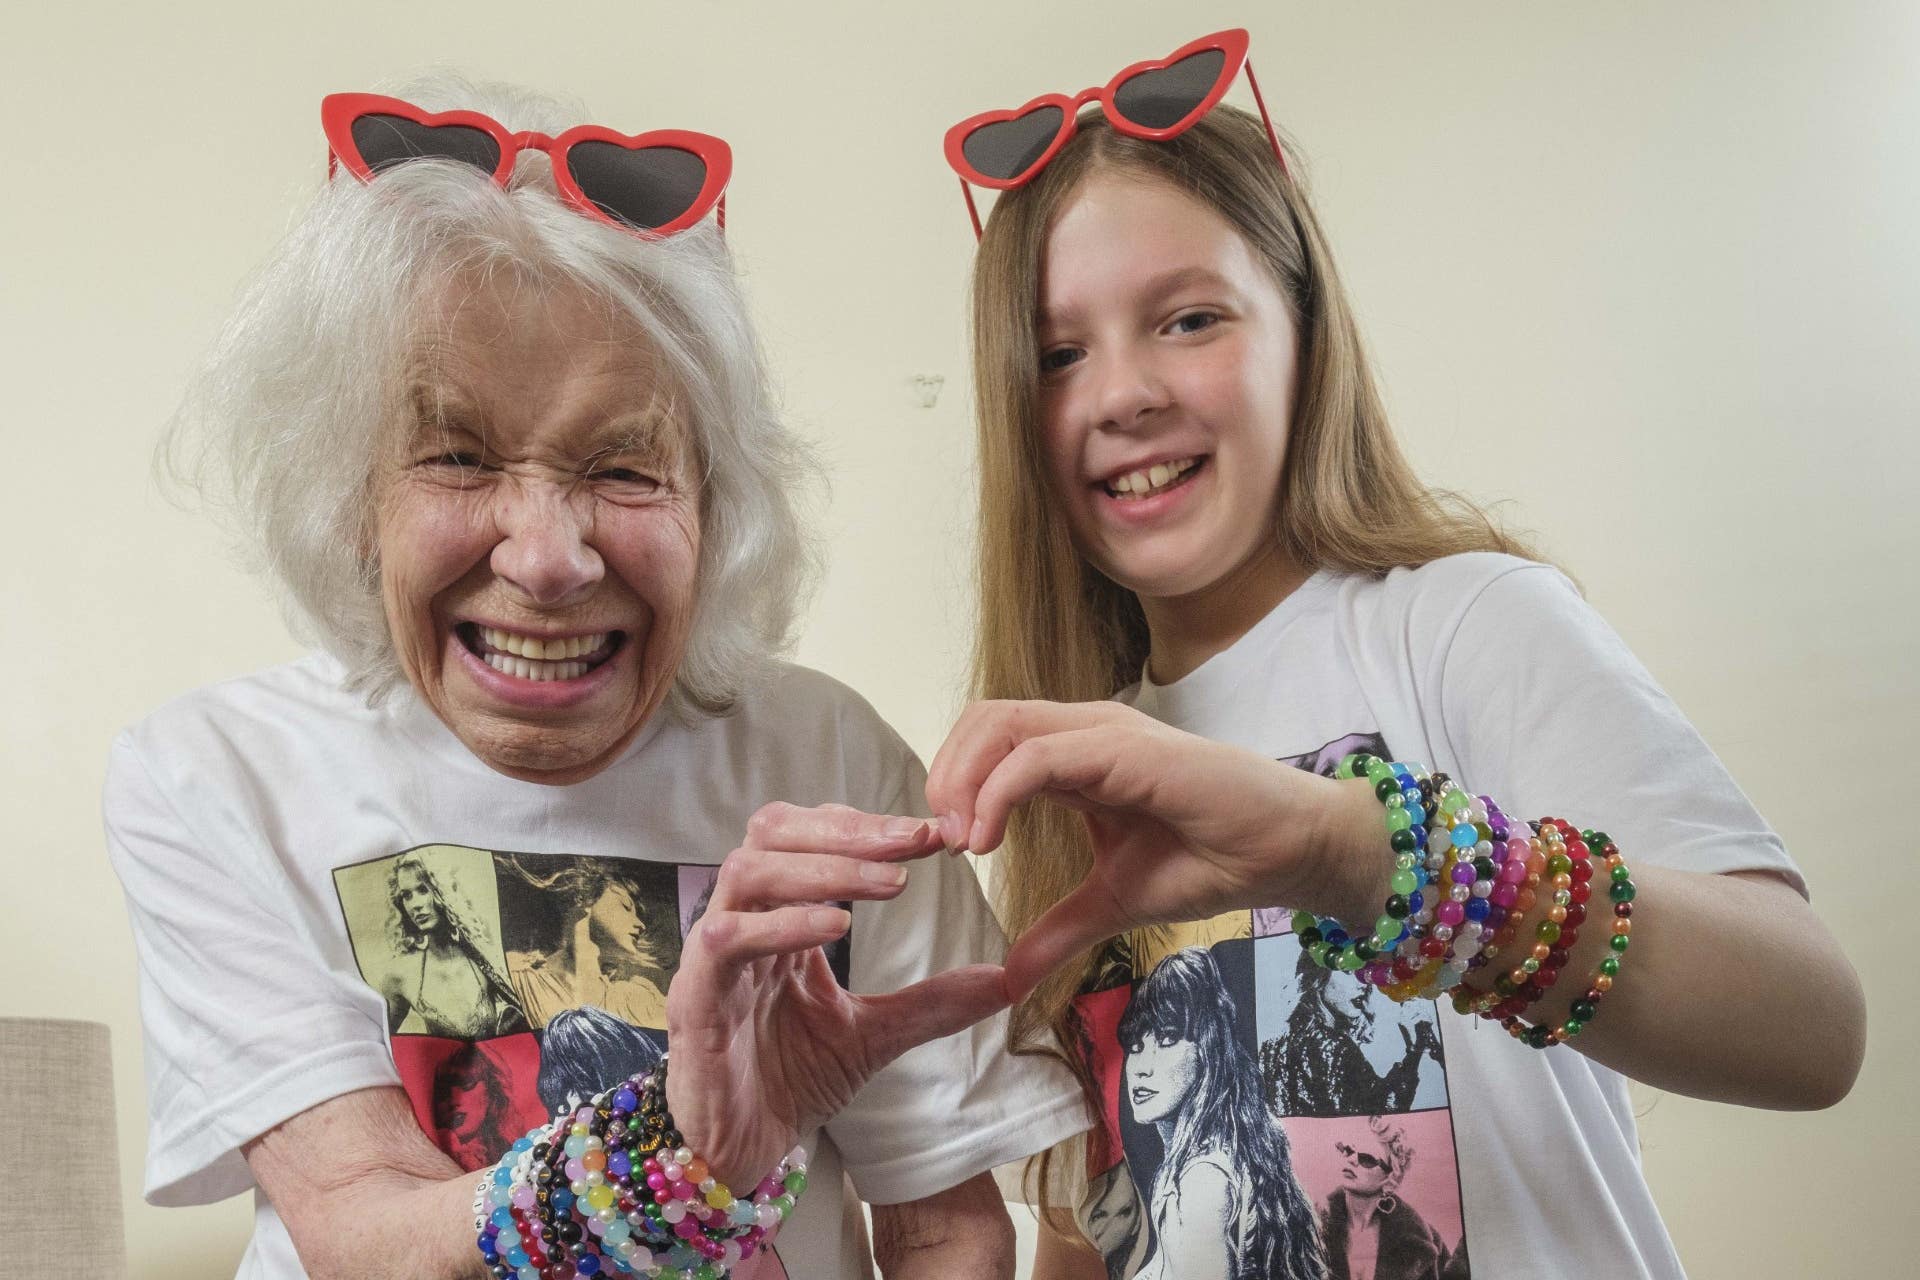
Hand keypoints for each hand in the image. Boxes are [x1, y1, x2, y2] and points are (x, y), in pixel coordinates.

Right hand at [665, 802, 1010, 1188]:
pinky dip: (779, 925)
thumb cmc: (791, 1079)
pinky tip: (834, 927)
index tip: (936, 835)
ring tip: (890, 885)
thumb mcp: (875, 1034)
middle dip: (848, 829)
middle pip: (775, 831)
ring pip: (748, 870)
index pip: (816, 837)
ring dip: (824, 869)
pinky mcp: (695, 996)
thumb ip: (933, 1003)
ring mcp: (714, 954)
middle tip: (914, 841)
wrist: (741, 1151)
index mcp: (782, 915)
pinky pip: (725, 939)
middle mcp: (745, 919)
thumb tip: (1009, 979)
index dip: (871, 827)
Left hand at [926, 700, 1386, 1000]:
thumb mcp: (1114, 901)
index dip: (955, 782)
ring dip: (962, 778)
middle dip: (946, 773)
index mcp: (1078, 755)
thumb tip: (1008, 977)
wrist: (1289, 854)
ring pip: (1002, 723)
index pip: (992, 738)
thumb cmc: (1214, 860)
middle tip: (939, 839)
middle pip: (985, 719)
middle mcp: (1087, 731)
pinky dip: (997, 793)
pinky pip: (1038, 757)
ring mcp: (1107, 733)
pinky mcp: (1127, 750)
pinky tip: (986, 841)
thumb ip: (1059, 929)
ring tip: (960, 839)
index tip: (946, 846)